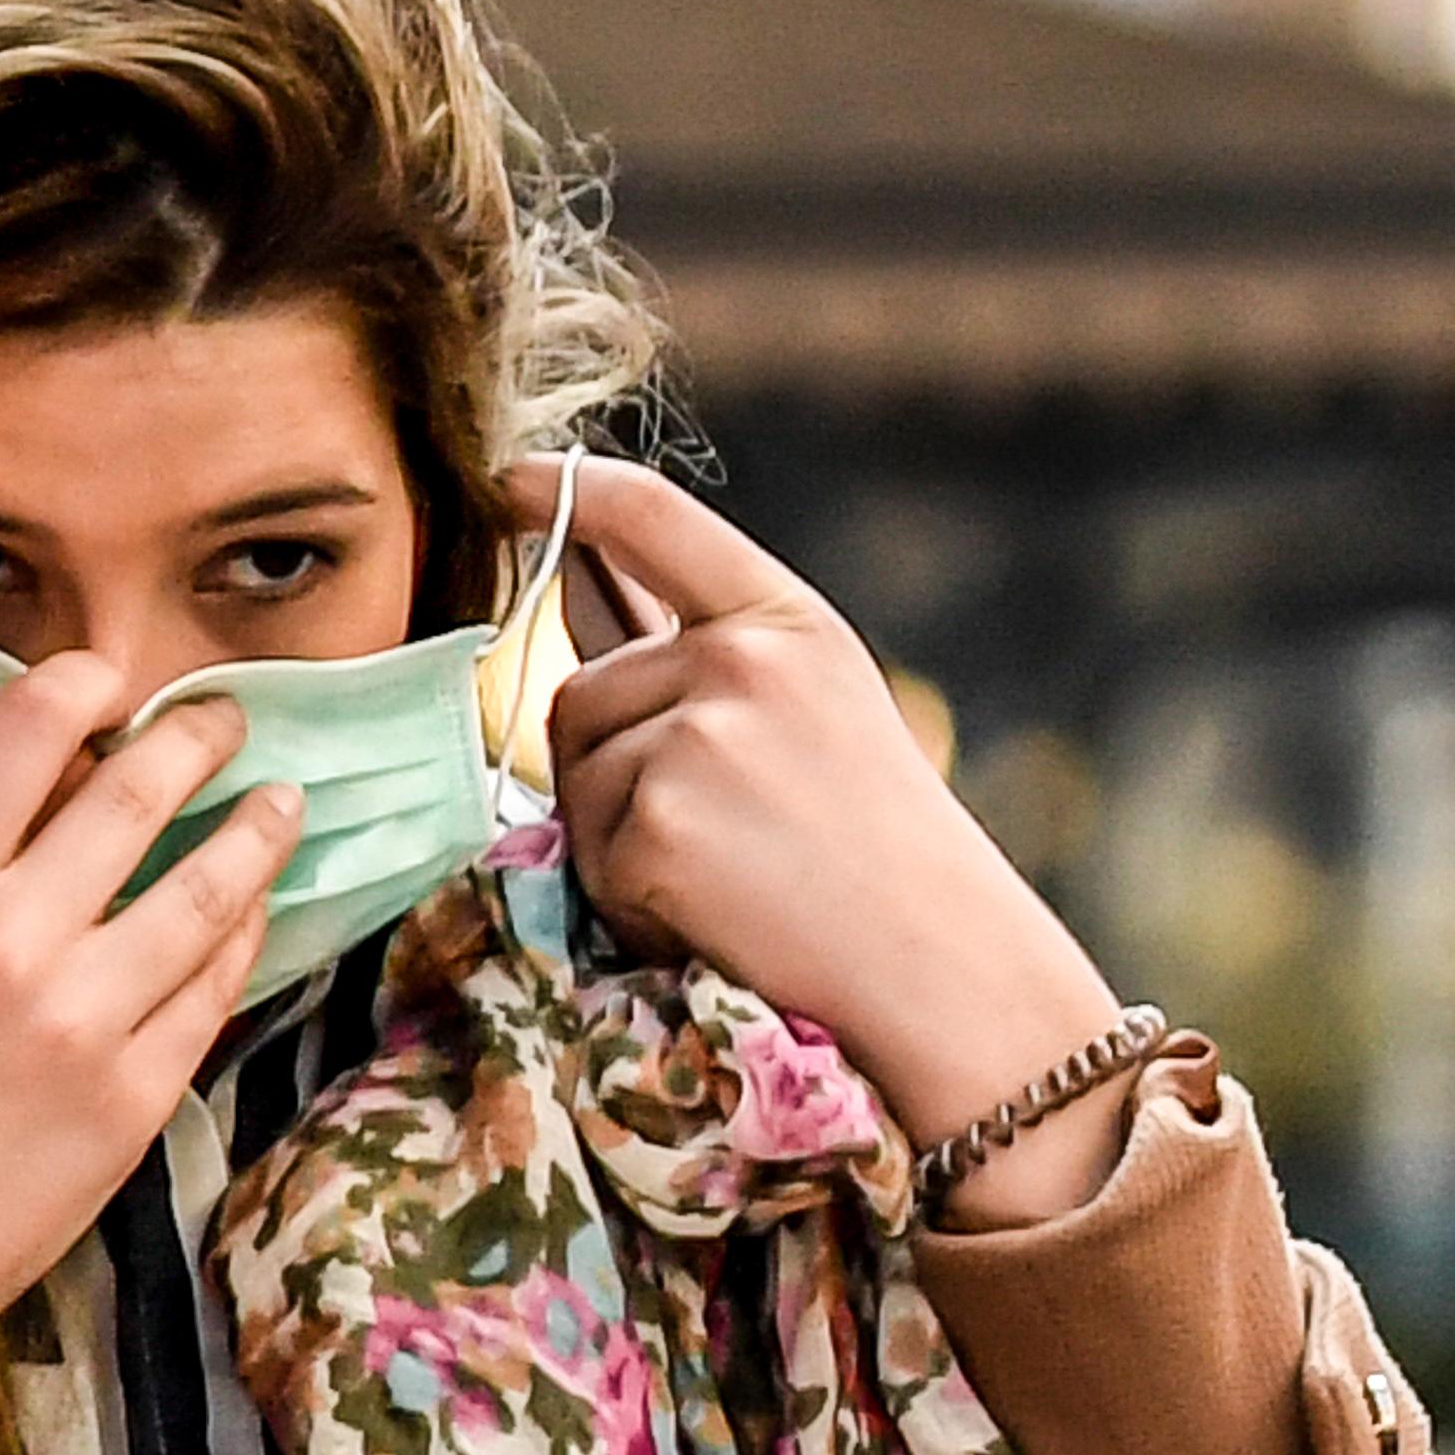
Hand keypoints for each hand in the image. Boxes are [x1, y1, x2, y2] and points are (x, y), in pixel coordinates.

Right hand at [0, 653, 299, 1405]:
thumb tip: (74, 784)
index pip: (26, 731)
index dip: (84, 681)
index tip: (117, 677)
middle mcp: (13, 941)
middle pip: (142, 790)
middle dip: (202, 737)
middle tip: (229, 722)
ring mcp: (86, 1021)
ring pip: (211, 888)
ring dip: (258, 830)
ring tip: (280, 804)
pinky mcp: (138, 1097)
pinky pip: (216, 988)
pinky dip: (242, 937)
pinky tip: (250, 914)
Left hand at [519, 457, 1129, 1216]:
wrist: (945, 972)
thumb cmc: (883, 857)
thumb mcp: (815, 712)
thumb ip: (706, 653)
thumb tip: (580, 588)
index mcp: (786, 621)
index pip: (653, 519)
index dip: (569, 491)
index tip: (508, 482)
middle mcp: (739, 661)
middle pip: (581, 692)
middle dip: (612, 770)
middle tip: (723, 840)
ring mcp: (696, 739)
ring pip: (575, 778)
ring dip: (620, 843)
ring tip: (732, 881)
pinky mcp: (656, 825)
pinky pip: (585, 859)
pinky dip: (630, 906)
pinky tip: (717, 920)